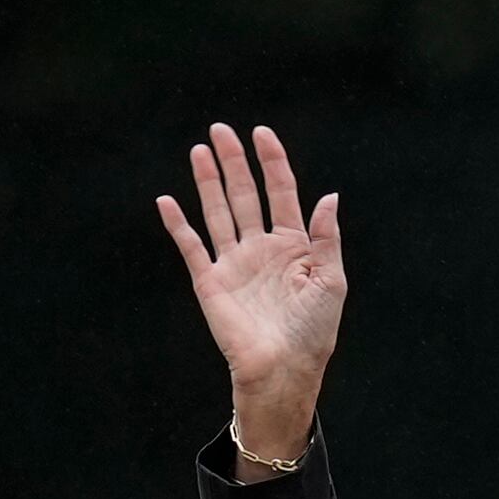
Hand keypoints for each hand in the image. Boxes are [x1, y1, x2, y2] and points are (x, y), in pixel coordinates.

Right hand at [154, 123, 346, 466]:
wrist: (283, 368)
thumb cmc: (314, 331)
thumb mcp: (331, 281)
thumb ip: (324, 238)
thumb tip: (328, 196)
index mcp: (294, 247)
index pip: (281, 194)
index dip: (273, 163)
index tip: (262, 134)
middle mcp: (261, 249)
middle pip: (244, 195)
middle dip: (235, 163)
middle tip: (221, 130)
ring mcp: (234, 263)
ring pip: (218, 212)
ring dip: (208, 182)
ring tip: (200, 150)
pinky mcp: (210, 281)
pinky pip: (191, 246)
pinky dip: (178, 224)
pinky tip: (168, 200)